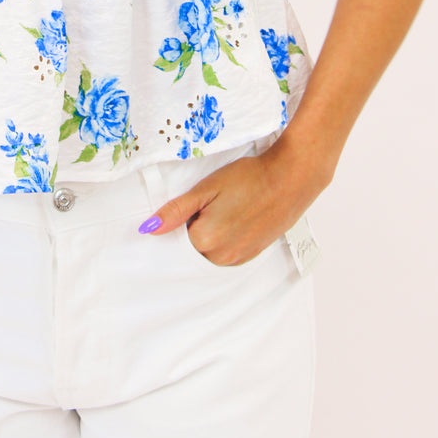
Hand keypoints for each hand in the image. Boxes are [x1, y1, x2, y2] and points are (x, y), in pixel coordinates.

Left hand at [142, 138, 321, 265]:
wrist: (289, 179)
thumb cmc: (248, 178)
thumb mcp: (206, 189)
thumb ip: (176, 211)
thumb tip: (148, 229)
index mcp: (205, 240)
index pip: (176, 238)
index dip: (184, 218)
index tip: (197, 204)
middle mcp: (221, 257)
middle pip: (193, 247)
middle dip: (197, 228)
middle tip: (215, 202)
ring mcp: (238, 259)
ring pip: (210, 252)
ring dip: (212, 235)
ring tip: (229, 208)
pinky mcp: (251, 255)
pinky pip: (227, 254)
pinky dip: (226, 239)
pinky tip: (238, 217)